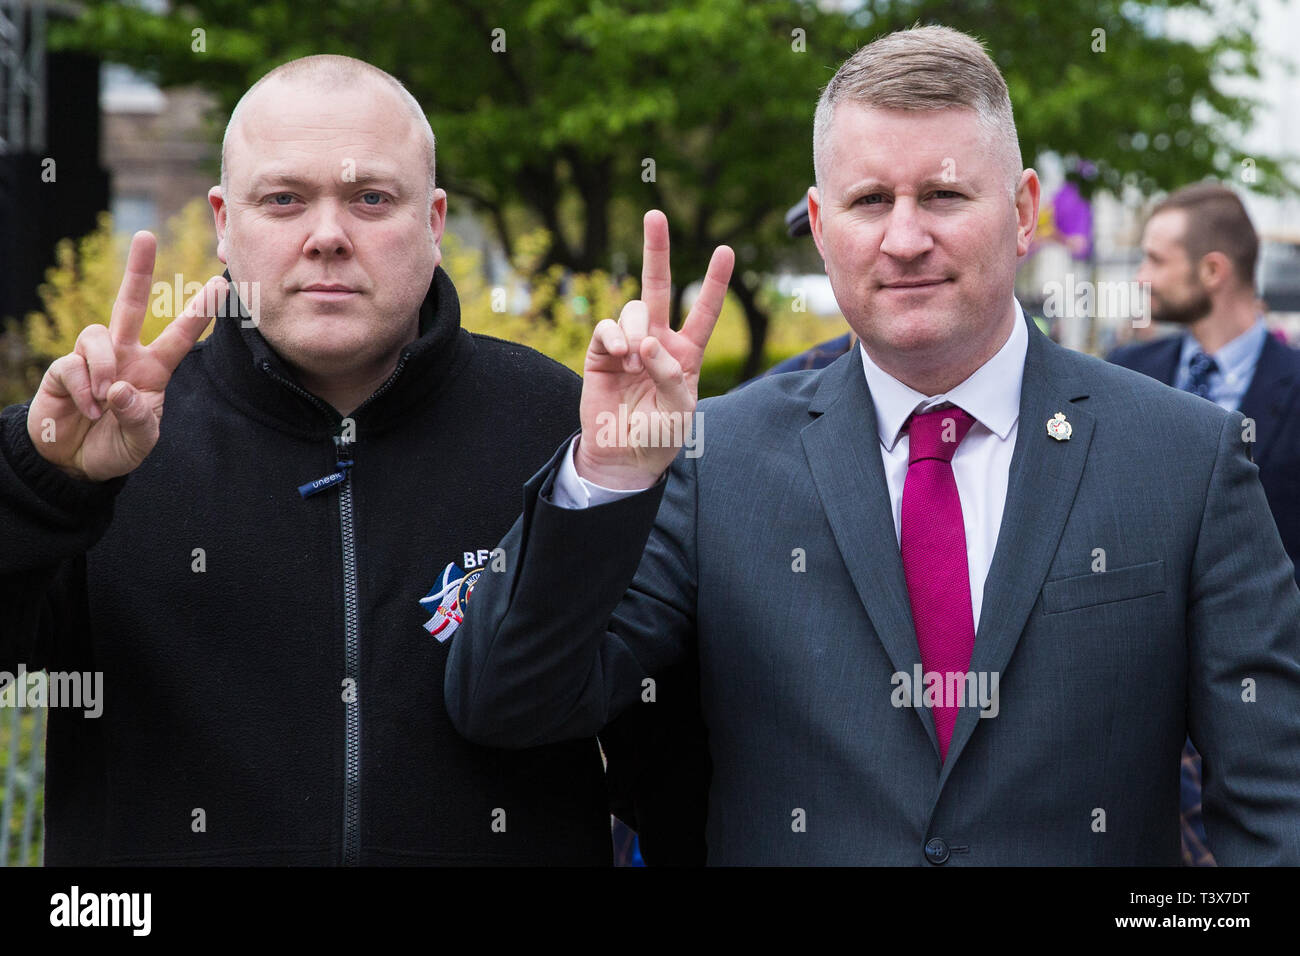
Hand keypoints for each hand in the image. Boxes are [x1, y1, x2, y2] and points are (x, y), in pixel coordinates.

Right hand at [26, 231, 228, 481]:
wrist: (73, 463)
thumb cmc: (115, 447)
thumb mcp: (141, 440)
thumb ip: (138, 417)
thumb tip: (120, 388)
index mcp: (152, 370)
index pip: (179, 336)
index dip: (198, 313)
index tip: (221, 285)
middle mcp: (123, 356)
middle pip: (129, 304)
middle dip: (138, 270)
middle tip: (147, 235)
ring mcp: (91, 360)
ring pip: (97, 335)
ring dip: (104, 368)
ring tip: (103, 404)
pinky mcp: (63, 370)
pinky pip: (73, 365)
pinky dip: (84, 389)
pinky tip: (88, 408)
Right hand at [575, 210, 733, 487]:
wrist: (623, 457)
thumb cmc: (660, 437)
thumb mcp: (680, 411)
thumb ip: (670, 375)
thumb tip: (646, 342)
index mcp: (686, 353)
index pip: (705, 311)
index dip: (714, 282)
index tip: (726, 250)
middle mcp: (657, 341)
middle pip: (658, 286)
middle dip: (657, 250)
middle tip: (655, 214)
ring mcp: (628, 344)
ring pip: (633, 309)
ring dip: (636, 328)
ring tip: (634, 359)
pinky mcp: (601, 353)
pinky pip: (606, 328)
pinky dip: (614, 337)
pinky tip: (620, 356)